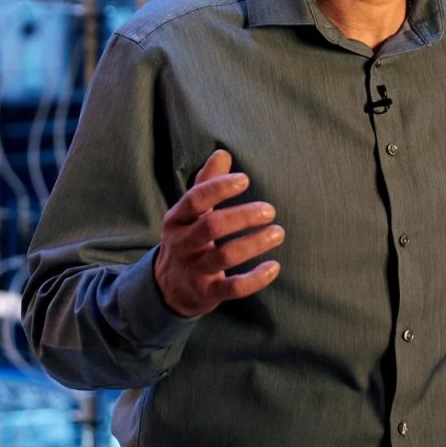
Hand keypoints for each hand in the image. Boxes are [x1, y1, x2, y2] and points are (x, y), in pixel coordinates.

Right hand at [154, 149, 282, 317]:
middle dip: (242, 216)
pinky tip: (274, 267)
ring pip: (224, 256)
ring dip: (254, 244)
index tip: (244, 180)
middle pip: (211, 227)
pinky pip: (233, 288)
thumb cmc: (186, 240)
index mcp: (177, 219)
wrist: (167, 288)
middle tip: (270, 210)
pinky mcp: (208, 293)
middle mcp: (183, 243)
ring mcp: (194, 269)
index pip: (195, 199)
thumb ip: (206, 184)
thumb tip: (222, 153)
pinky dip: (255, 278)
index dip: (218, 188)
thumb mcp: (188, 213)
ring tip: (278, 233)